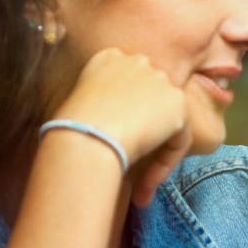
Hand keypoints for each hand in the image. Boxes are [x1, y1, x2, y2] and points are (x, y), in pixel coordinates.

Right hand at [50, 48, 190, 205]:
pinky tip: (145, 188)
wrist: (86, 137)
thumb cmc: (69, 130)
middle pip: (150, 102)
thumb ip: (102, 108)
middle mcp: (137, 62)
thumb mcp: (80, 107)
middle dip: (143, 137)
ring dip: (154, 158)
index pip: (129, 88)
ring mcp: (160, 80)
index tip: (114, 146)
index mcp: (109, 58)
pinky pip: (179, 141)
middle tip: (129, 170)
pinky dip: (165, 166)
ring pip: (166, 124)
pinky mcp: (178, 104)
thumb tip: (114, 130)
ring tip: (137, 190)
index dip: (125, 121)